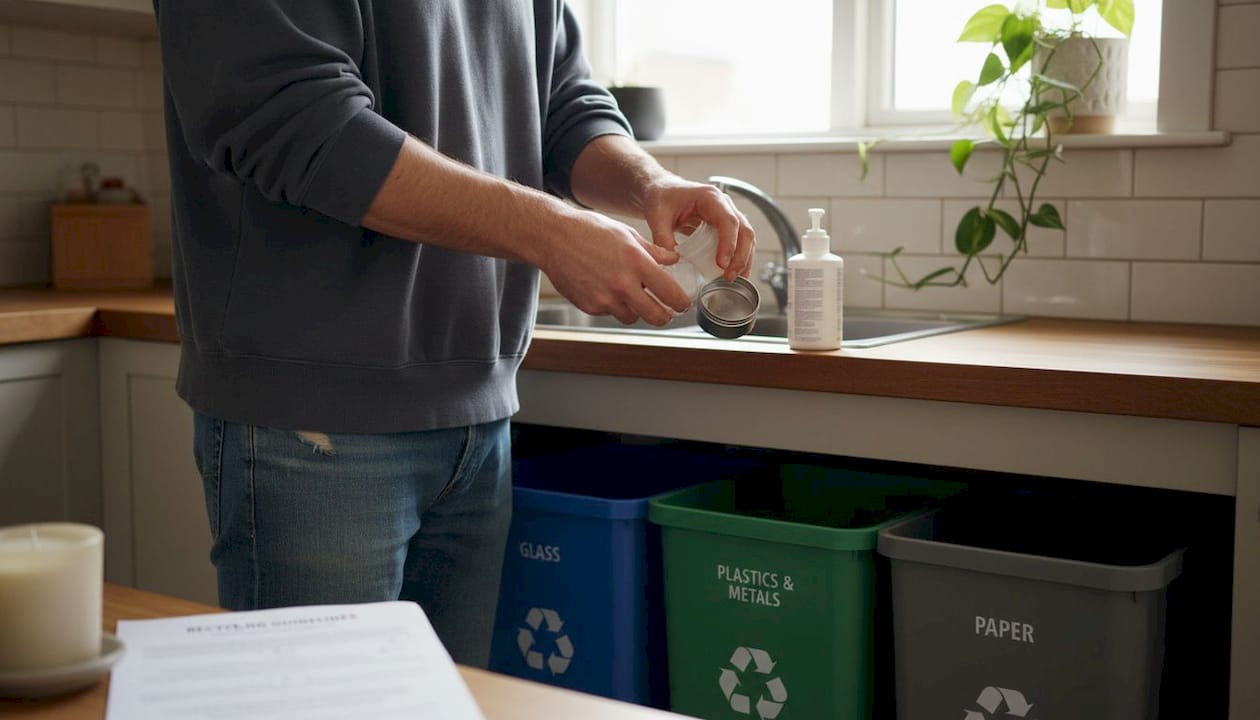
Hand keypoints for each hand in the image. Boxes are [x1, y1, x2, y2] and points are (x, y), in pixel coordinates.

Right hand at [538, 208, 692, 326]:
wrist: (553, 237)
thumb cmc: (590, 230)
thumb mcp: (627, 234)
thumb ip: (653, 251)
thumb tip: (674, 260)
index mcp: (636, 262)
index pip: (670, 293)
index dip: (681, 302)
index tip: (683, 304)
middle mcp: (622, 283)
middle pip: (655, 316)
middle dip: (664, 316)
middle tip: (666, 312)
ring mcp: (604, 298)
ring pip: (632, 317)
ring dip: (636, 310)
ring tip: (632, 295)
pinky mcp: (589, 306)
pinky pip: (610, 312)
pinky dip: (613, 305)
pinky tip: (606, 288)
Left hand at [640, 178, 755, 281]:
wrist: (663, 191)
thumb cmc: (662, 197)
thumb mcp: (657, 216)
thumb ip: (662, 238)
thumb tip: (672, 261)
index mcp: (710, 198)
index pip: (728, 221)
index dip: (728, 243)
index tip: (722, 264)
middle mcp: (724, 205)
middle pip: (744, 231)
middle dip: (740, 256)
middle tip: (729, 276)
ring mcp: (727, 215)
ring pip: (746, 238)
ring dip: (743, 260)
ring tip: (731, 279)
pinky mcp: (725, 227)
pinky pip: (739, 242)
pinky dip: (738, 259)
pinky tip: (732, 273)